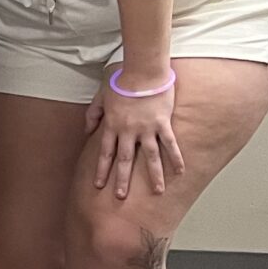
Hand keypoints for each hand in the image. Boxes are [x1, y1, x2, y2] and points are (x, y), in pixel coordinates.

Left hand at [88, 73, 183, 199]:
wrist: (141, 72)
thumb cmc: (120, 81)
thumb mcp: (100, 97)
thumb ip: (93, 114)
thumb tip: (87, 130)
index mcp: (112, 126)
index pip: (105, 153)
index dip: (102, 169)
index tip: (98, 184)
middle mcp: (128, 131)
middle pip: (124, 160)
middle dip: (122, 180)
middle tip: (120, 197)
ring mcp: (146, 129)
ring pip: (149, 157)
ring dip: (153, 176)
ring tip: (157, 191)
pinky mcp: (162, 123)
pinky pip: (170, 144)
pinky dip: (175, 158)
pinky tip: (180, 171)